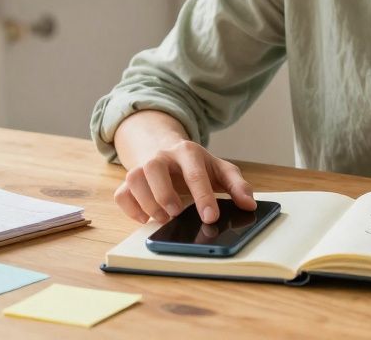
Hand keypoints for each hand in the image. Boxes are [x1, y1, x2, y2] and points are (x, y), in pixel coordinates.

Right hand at [113, 140, 255, 224]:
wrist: (167, 151)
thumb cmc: (196, 165)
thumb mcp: (220, 169)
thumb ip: (237, 185)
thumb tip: (249, 204)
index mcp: (187, 151)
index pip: (194, 171)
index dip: (202, 195)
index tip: (210, 217)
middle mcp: (162, 156)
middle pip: (154, 168)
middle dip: (165, 194)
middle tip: (178, 214)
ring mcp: (142, 167)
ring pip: (134, 178)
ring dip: (147, 203)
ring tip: (164, 218)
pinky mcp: (128, 181)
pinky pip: (121, 193)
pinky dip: (130, 209)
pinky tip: (146, 219)